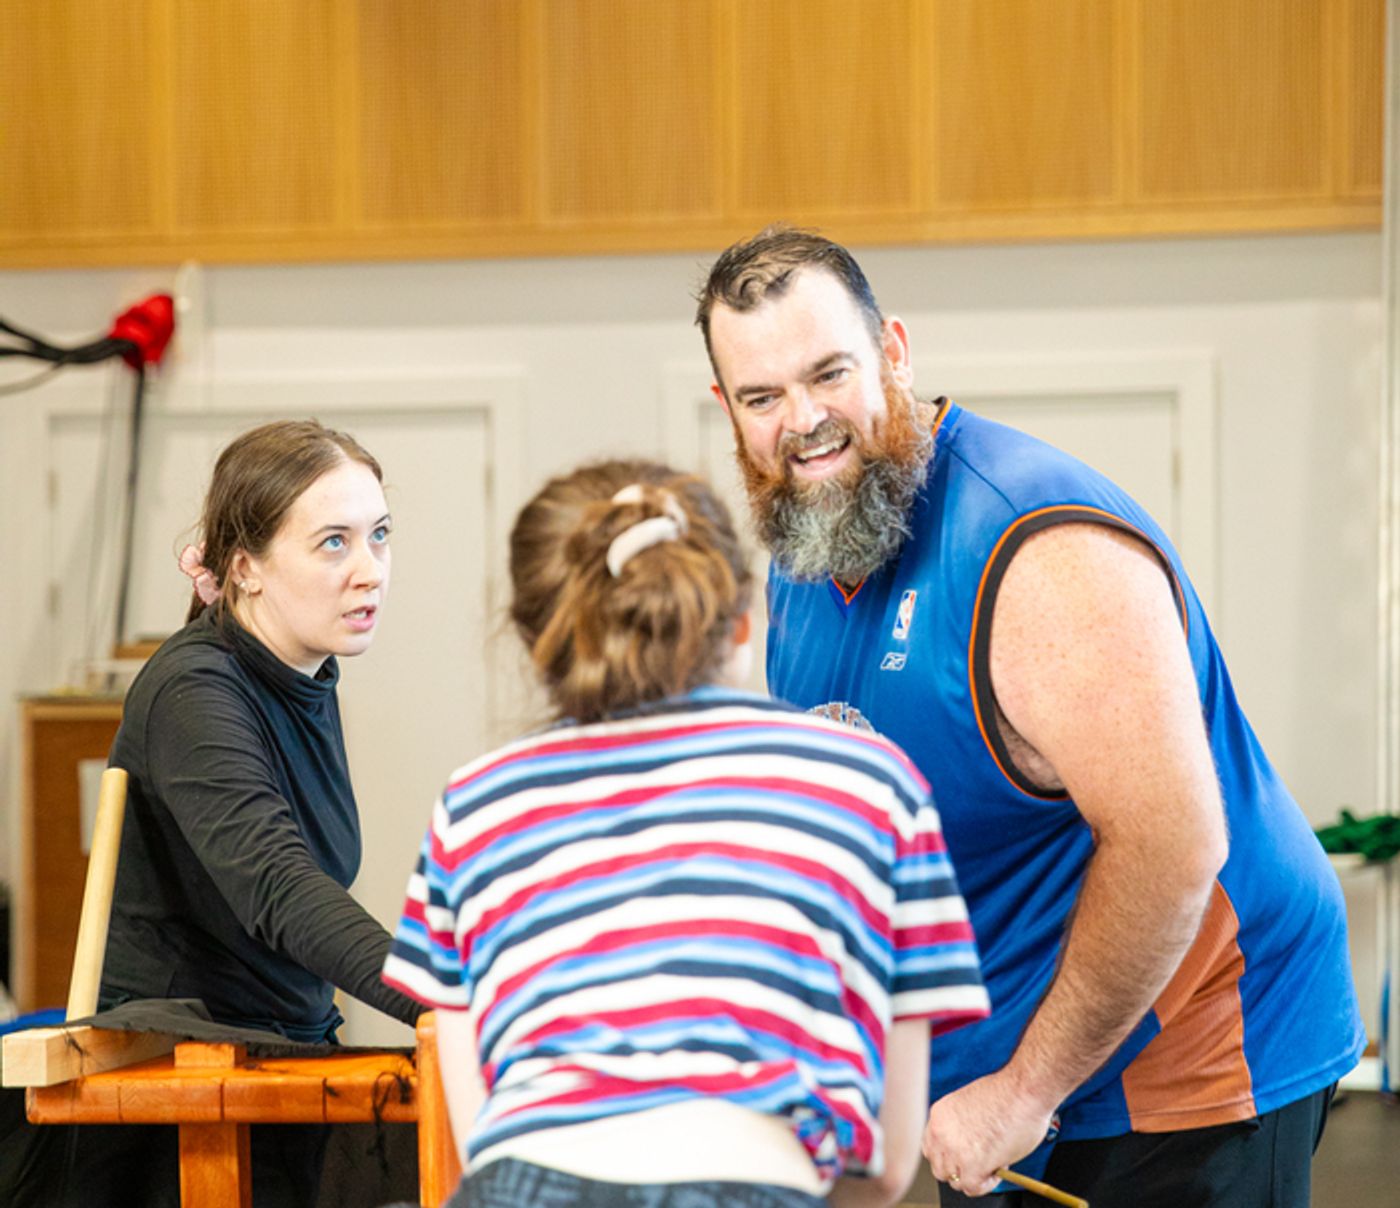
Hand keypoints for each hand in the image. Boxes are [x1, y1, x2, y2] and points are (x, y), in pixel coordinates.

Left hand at [921, 1070, 1054, 1195]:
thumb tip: (968, 1145)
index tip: (963, 1156)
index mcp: (939, 1115)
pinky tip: (998, 1169)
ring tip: (992, 1163)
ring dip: (973, 1177)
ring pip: (955, 1180)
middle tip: (980, 1162)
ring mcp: (954, 1150)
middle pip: (939, 1167)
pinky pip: (972, 1188)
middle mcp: (940, 1133)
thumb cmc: (1006, 1093)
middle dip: (959, 1168)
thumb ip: (959, 1127)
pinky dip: (986, 1184)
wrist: (1022, 1089)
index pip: (932, 1147)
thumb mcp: (968, 1106)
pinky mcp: (972, 1165)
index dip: (949, 1155)